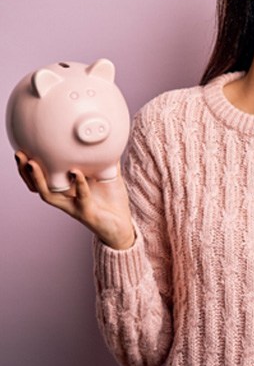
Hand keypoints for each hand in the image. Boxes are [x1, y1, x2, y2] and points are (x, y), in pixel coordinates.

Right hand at [15, 151, 134, 249]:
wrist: (122, 226)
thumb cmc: (112, 201)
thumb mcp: (109, 176)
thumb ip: (107, 160)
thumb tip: (110, 139)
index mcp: (67, 190)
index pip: (42, 178)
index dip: (30, 167)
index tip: (24, 148)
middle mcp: (65, 199)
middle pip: (37, 186)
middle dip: (25, 171)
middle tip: (20, 155)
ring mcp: (73, 207)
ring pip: (49, 195)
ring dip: (38, 179)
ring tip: (32, 164)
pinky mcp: (86, 213)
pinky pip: (81, 197)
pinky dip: (79, 184)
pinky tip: (76, 172)